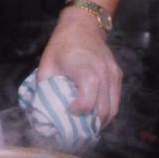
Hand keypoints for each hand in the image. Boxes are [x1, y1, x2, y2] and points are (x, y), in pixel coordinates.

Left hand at [37, 9, 122, 126]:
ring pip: (113, 109)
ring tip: (85, 128)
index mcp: (84, 67)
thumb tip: (40, 113)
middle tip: (75, 131)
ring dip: (100, 123)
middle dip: (89, 125)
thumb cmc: (62, 45)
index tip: (68, 111)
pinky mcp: (118, 76)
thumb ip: (44, 89)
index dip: (78, 111)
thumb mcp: (47, 65)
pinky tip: (94, 117)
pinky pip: (116, 102)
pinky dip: (106, 113)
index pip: (88, 99)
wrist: (83, 26)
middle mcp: (103, 72)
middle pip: (103, 110)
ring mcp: (113, 75)